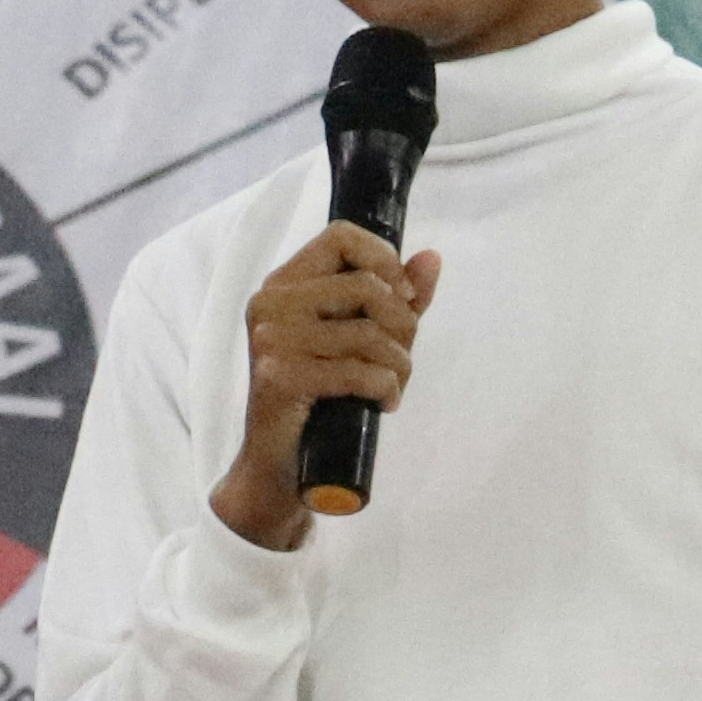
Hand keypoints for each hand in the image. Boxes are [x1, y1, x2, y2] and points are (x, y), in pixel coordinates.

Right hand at [208, 223, 445, 550]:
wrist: (278, 465)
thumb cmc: (320, 398)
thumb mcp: (361, 339)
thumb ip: (396, 297)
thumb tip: (431, 258)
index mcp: (283, 285)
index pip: (341, 236)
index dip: (384, 258)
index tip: (400, 296)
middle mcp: (270, 304)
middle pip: (367, 284)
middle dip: (403, 323)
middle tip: (401, 356)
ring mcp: (272, 340)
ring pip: (369, 332)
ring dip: (399, 364)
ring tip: (393, 386)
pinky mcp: (281, 377)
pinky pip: (360, 370)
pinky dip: (385, 389)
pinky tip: (382, 403)